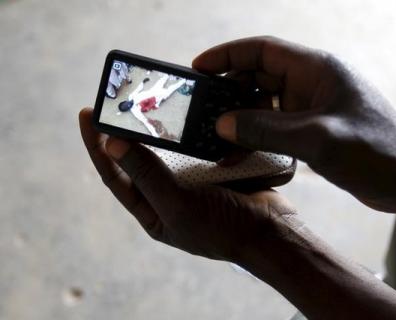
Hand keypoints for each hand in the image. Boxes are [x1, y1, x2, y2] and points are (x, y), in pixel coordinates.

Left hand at [79, 108, 297, 261]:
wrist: (271, 231)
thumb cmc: (222, 228)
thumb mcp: (178, 204)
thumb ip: (147, 175)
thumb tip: (112, 144)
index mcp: (152, 210)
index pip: (114, 175)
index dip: (97, 147)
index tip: (88, 114)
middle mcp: (167, 195)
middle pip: (137, 158)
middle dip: (124, 130)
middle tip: (115, 100)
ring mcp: (189, 180)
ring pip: (165, 148)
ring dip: (154, 126)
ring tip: (145, 100)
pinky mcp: (212, 167)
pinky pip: (191, 145)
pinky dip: (184, 129)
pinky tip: (182, 111)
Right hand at [193, 36, 395, 214]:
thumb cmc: (374, 153)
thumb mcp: (317, 139)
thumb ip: (266, 129)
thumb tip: (223, 124)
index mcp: (316, 69)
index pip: (262, 50)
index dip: (227, 56)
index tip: (198, 67)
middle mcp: (312, 83)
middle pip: (259, 76)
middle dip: (229, 91)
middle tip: (202, 110)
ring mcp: (312, 106)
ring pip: (265, 103)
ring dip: (241, 118)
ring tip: (216, 137)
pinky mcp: (313, 129)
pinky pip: (276, 125)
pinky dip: (257, 135)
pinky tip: (240, 151)